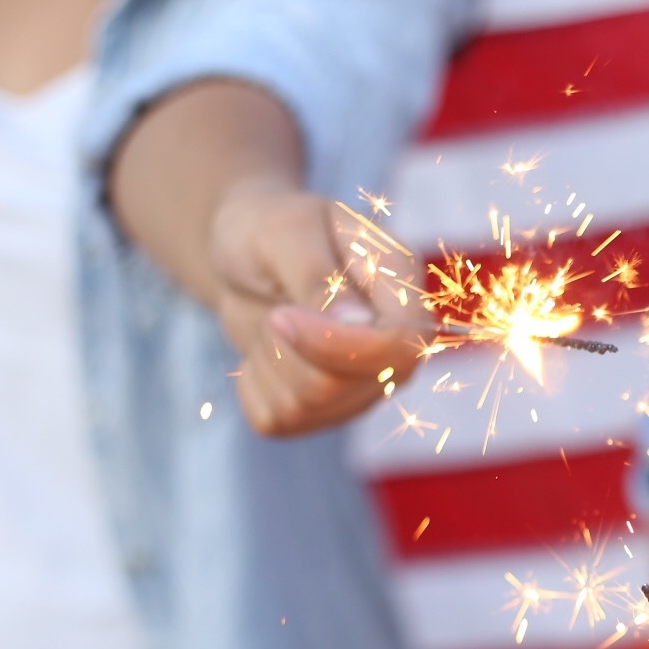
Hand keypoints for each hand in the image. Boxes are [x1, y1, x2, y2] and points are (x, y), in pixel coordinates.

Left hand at [208, 180, 433, 435]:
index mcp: (402, 290)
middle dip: (286, 348)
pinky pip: (277, 419)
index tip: (280, 316)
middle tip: (275, 307)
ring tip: (275, 321)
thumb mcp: (284, 231)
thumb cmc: (269, 228)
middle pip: (341, 385)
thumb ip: (318, 275)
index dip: (338, 345)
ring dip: (268, 361)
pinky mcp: (323, 411)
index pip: (401, 346)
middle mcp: (396, 348)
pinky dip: (253, 383)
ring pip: (305, 406)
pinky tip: (268, 349)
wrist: (246, 255)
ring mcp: (363, 386)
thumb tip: (358, 323)